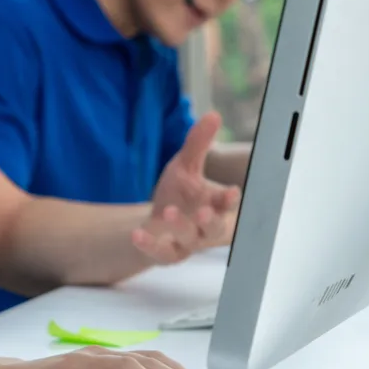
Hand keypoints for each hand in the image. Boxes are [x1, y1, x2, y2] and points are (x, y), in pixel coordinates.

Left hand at [137, 112, 241, 263]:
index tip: (232, 192)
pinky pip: (162, 254)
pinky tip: (136, 234)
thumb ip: (198, 143)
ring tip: (168, 211)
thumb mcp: (185, 166)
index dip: (230, 199)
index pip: (227, 203)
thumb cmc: (178, 194)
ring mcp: (187, 242)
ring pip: (190, 240)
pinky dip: (150, 246)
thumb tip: (214, 114)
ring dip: (181, 227)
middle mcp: (205, 226)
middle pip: (216, 228)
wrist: (155, 221)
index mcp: (214, 204)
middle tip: (204, 213)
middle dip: (212, 222)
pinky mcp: (168, 253)